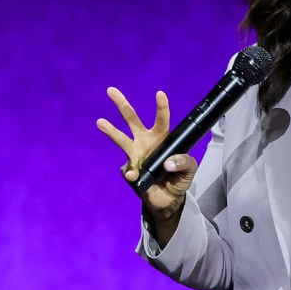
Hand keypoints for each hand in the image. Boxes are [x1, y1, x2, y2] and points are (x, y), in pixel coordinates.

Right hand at [96, 87, 196, 220]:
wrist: (167, 199)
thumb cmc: (179, 179)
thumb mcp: (190, 169)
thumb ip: (184, 162)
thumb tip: (167, 163)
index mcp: (162, 137)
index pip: (161, 119)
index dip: (161, 107)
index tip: (160, 94)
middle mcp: (145, 142)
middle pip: (132, 120)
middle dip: (122, 105)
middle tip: (111, 90)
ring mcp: (135, 155)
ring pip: (121, 139)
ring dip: (110, 131)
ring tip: (100, 122)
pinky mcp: (129, 170)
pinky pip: (128, 170)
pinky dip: (132, 174)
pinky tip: (136, 177)